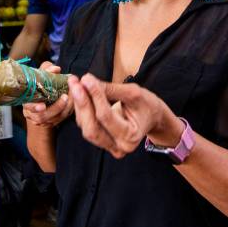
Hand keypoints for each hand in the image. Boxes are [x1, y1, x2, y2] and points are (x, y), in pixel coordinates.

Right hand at [22, 62, 73, 127]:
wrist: (40, 100)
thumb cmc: (39, 86)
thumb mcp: (39, 76)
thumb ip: (46, 70)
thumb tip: (55, 69)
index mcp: (27, 102)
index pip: (29, 106)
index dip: (35, 107)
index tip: (42, 106)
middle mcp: (34, 114)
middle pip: (42, 116)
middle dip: (55, 107)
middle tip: (65, 97)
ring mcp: (44, 119)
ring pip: (54, 119)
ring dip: (64, 108)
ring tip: (71, 98)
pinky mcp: (54, 121)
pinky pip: (61, 118)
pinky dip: (68, 110)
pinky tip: (74, 102)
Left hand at [69, 73, 183, 158]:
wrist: (152, 117)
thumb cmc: (147, 104)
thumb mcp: (133, 93)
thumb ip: (110, 89)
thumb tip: (87, 81)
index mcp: (131, 137)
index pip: (106, 117)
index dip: (95, 96)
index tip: (86, 78)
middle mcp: (119, 147)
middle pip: (92, 128)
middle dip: (82, 104)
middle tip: (75, 82)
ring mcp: (109, 147)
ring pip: (86, 128)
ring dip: (79, 105)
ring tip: (75, 84)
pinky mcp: (101, 141)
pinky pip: (87, 126)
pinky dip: (82, 109)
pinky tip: (79, 93)